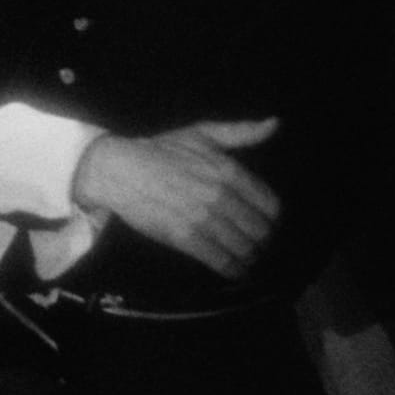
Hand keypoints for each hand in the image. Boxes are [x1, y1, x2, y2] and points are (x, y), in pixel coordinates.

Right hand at [70, 117, 281, 279]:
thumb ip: (240, 132)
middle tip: (258, 245)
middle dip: (262, 241)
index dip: (273, 219)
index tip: (267, 224)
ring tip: (248, 259)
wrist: (118, 169)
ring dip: (250, 258)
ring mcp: (202, 218)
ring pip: (243, 248)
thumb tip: (276, 124)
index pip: (270, 206)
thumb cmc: (160, 150)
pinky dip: (233, 269)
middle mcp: (220, 196)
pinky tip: (235, 271)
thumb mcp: (201, 134)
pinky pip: (220, 260)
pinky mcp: (184, 237)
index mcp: (228, 170)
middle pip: (260, 231)